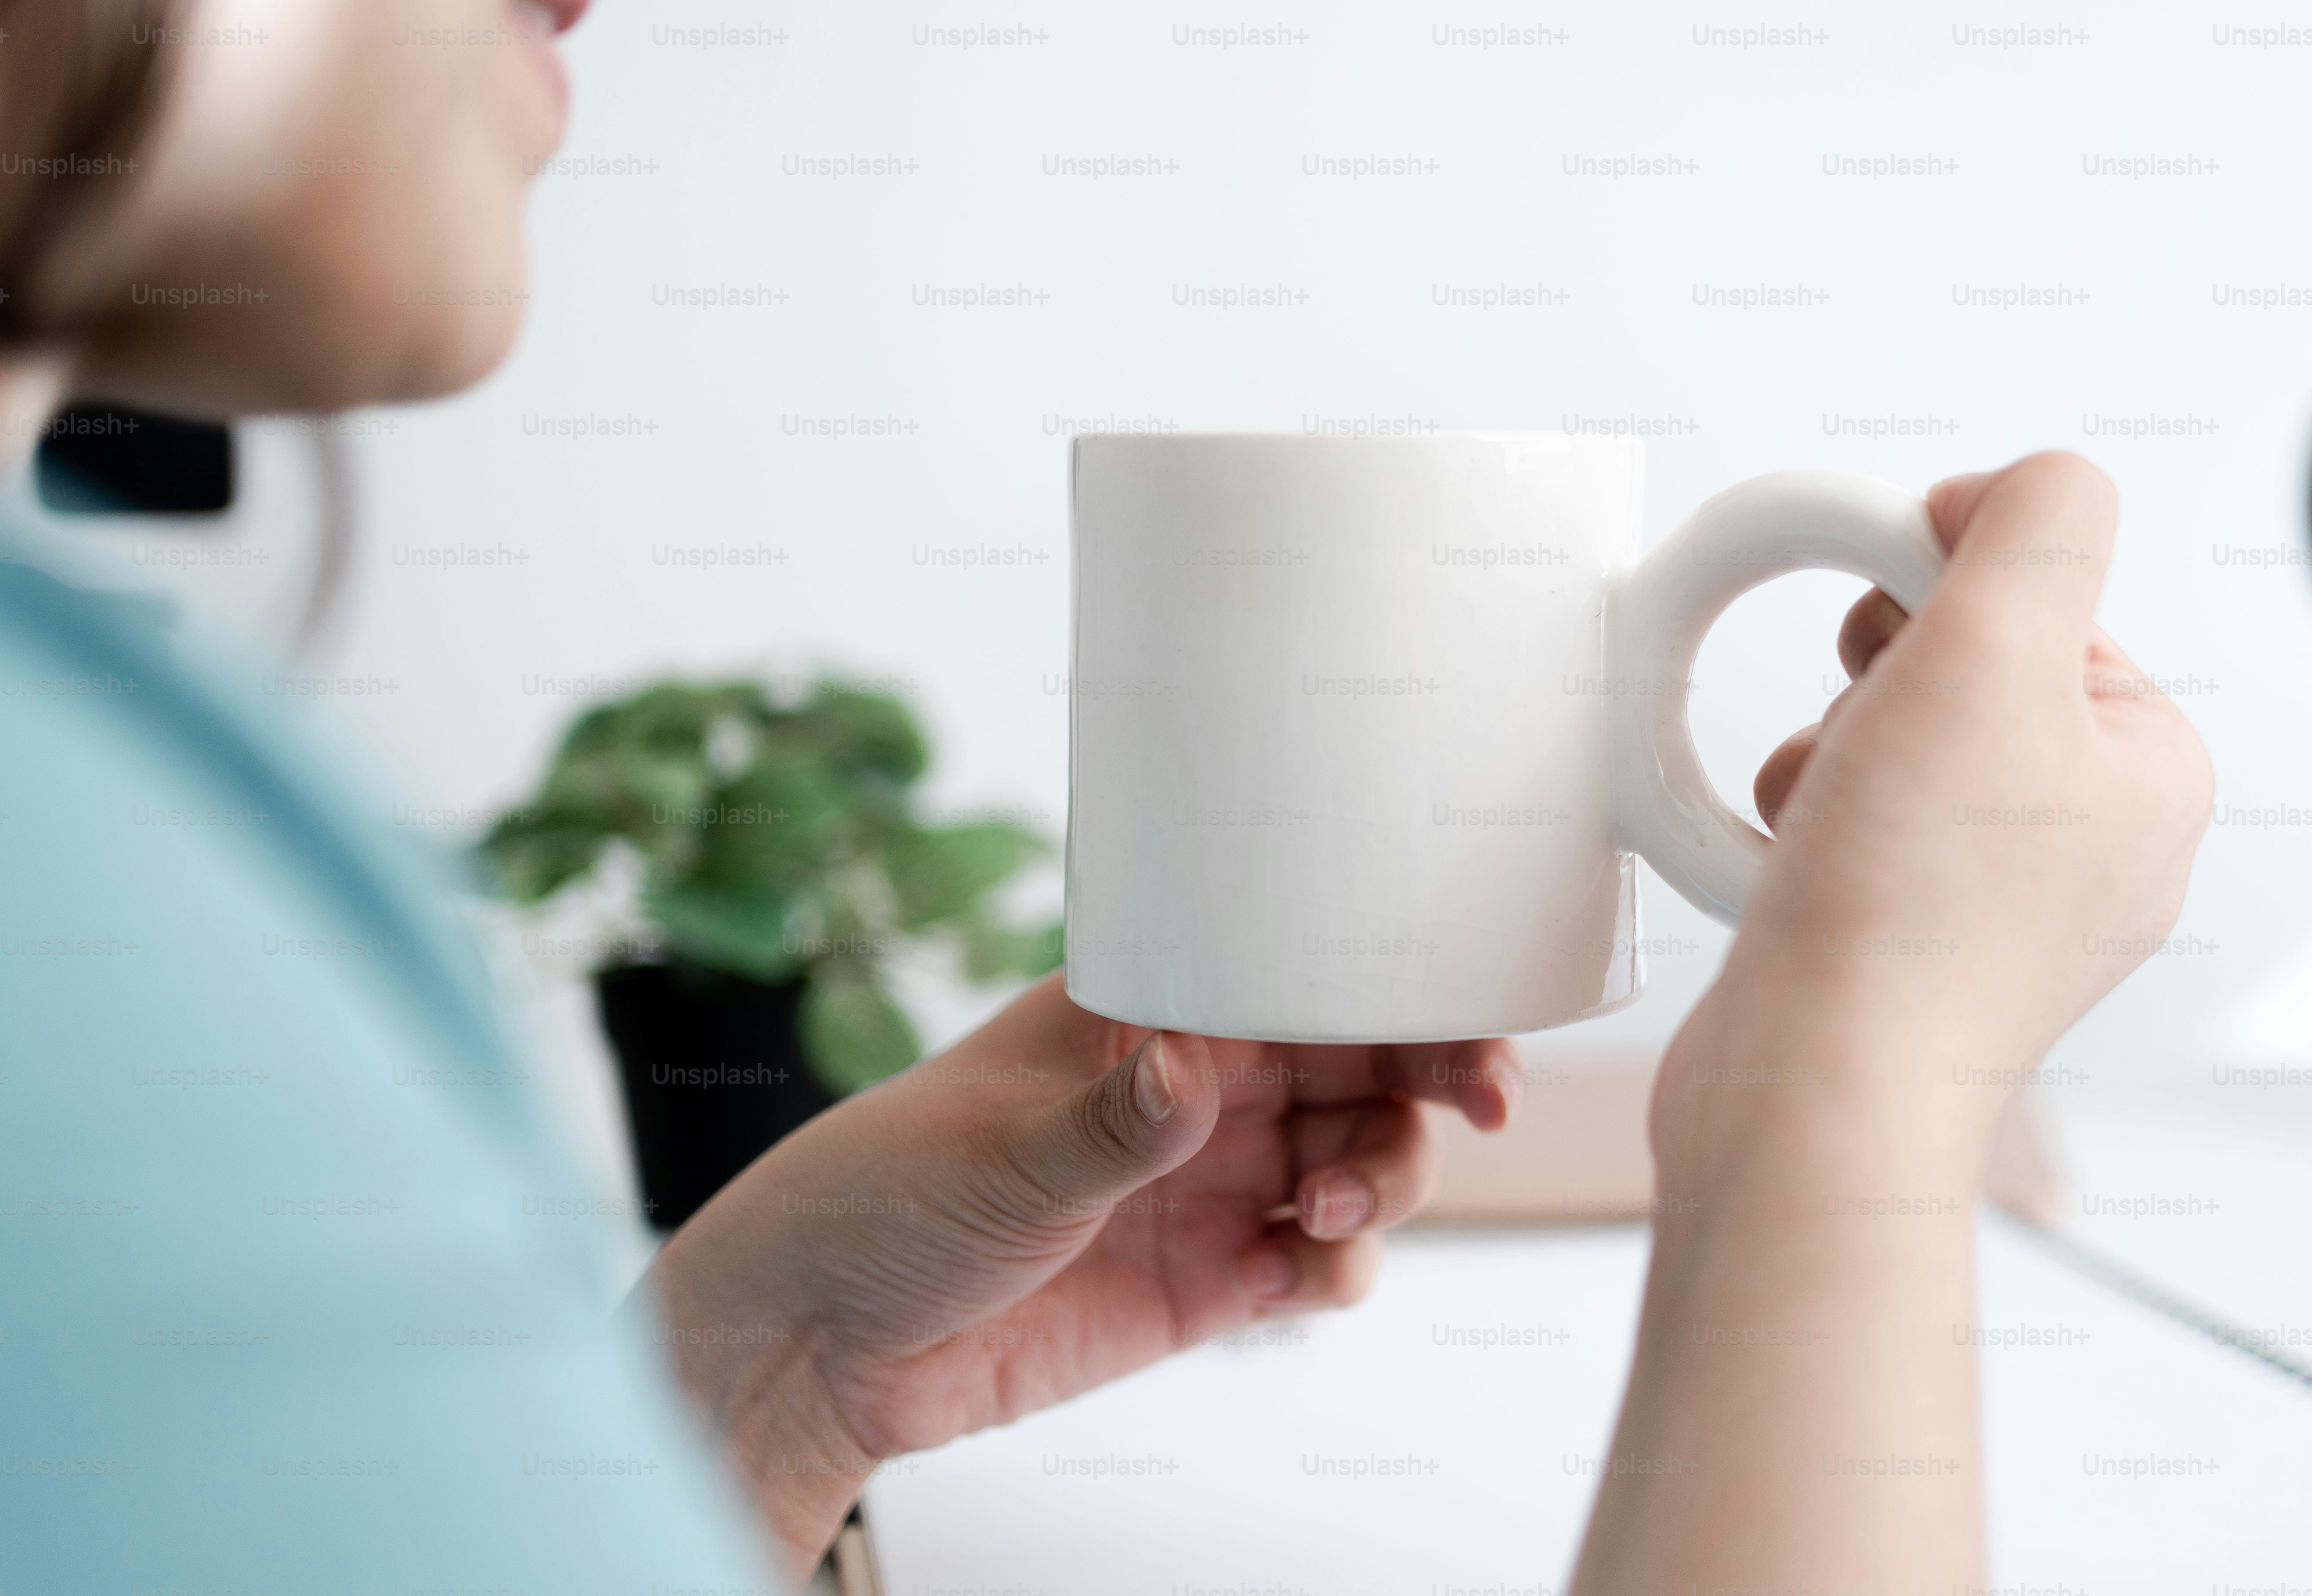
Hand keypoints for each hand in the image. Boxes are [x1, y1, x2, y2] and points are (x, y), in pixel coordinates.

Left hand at [642, 973, 1516, 1574]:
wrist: (826, 1339)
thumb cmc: (885, 1195)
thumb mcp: (1001, 1150)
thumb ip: (1114, 1121)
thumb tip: (1188, 1069)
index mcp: (1157, 1010)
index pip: (1306, 972)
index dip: (1404, 985)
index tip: (1468, 1018)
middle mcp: (1202, 1086)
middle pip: (1366, 1062)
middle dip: (1440, 1075)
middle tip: (1485, 1104)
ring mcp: (1213, 1182)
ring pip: (1363, 1159)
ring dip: (1387, 1178)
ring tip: (1329, 1214)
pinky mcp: (1210, 1280)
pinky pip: (1320, 1263)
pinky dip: (1340, 1266)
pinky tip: (1305, 1270)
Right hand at [1654, 451, 2214, 1189]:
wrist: (1816, 1097)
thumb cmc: (1908, 904)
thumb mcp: (1996, 646)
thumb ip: (2036, 524)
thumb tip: (2021, 487)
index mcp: (2152, 774)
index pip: (2047, 600)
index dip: (1948, 591)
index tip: (1894, 643)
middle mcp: (2095, 847)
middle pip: (1965, 667)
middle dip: (1881, 680)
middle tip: (1867, 740)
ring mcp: (2002, 910)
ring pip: (1893, 742)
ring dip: (1829, 752)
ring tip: (1828, 819)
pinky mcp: (1908, 950)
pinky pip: (1848, 826)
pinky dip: (1802, 825)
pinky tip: (1796, 866)